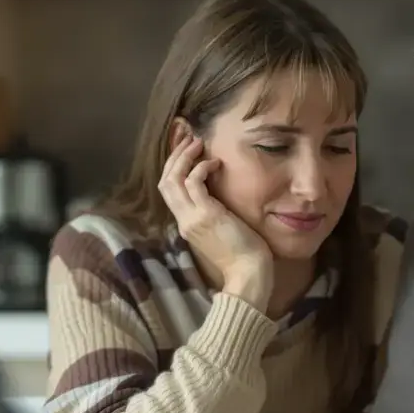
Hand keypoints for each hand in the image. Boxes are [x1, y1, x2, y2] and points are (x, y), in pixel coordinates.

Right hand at [159, 126, 273, 309]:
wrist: (248, 275)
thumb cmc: (243, 256)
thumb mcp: (222, 231)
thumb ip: (214, 215)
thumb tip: (220, 198)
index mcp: (186, 224)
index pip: (169, 191)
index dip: (174, 167)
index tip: (184, 150)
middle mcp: (184, 220)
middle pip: (165, 181)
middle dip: (174, 156)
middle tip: (187, 138)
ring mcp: (192, 217)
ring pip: (173, 179)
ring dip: (183, 157)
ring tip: (197, 142)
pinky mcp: (206, 214)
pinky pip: (193, 183)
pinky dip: (200, 167)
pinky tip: (214, 161)